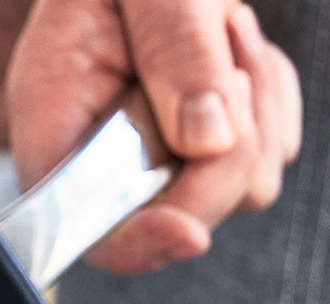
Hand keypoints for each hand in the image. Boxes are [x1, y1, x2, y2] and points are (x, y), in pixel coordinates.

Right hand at [5, 0, 300, 272]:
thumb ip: (173, 46)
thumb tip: (209, 139)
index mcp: (59, 131)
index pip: (92, 232)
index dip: (141, 243)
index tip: (188, 230)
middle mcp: (111, 165)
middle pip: (189, 216)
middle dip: (223, 144)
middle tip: (217, 49)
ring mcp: (167, 167)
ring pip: (243, 189)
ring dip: (254, 109)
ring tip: (219, 34)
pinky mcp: (214, 156)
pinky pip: (270, 155)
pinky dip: (269, 100)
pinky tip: (232, 52)